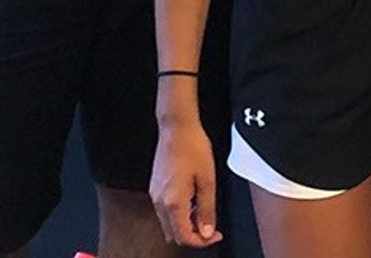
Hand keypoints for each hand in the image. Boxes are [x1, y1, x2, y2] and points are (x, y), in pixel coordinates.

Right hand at [150, 120, 222, 247]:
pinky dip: (178, 214)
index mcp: (173, 202)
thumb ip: (207, 209)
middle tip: (210, 227)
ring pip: (168, 224)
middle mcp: (160, 201)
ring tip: (202, 212)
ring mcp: (155, 195)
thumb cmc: (193, 147)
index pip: (185, 237)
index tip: (215, 235)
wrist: (177, 128)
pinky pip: (165, 211)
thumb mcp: (208, 180)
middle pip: (174, 235)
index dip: (202, 242)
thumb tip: (207, 231)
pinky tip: (191, 202)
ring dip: (185, 225)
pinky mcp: (155, 188)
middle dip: (193, 236)